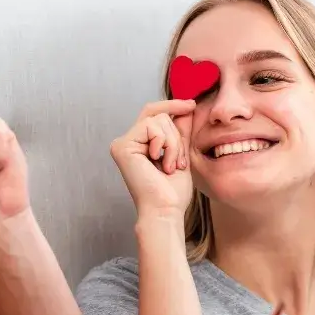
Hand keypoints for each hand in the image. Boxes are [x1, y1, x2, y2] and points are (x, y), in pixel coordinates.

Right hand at [109, 100, 195, 218]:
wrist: (166, 209)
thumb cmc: (173, 191)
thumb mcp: (181, 154)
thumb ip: (181, 131)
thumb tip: (187, 106)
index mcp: (139, 144)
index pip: (154, 114)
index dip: (172, 105)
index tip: (192, 105)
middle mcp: (128, 142)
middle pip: (157, 114)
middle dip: (176, 134)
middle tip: (179, 162)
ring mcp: (122, 144)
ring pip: (158, 120)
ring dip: (173, 144)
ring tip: (170, 166)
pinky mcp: (122, 146)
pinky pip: (152, 127)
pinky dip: (165, 144)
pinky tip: (161, 164)